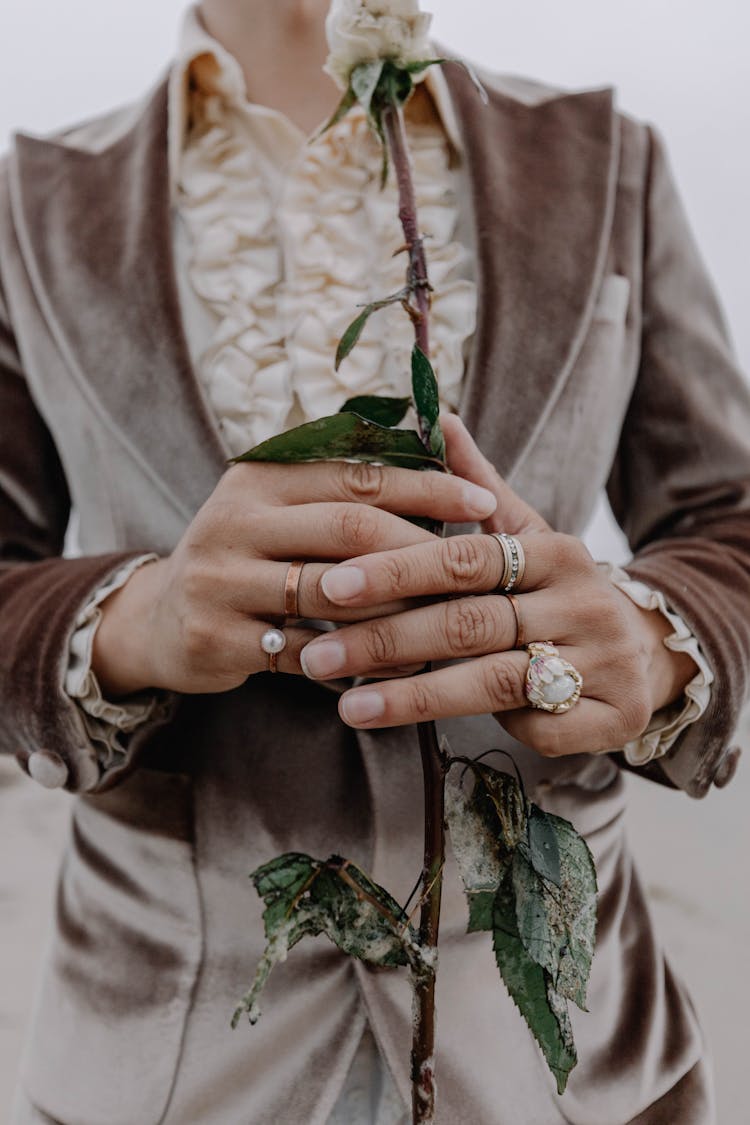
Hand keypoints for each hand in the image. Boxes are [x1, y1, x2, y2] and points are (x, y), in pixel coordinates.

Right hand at [91, 457, 497, 696]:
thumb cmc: (247, 557)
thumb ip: (341, 487)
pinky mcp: (216, 637)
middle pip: (349, 528)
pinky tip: (400, 666)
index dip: (426, 487)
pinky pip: (307, 652)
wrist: (160, 619)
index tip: (483, 502)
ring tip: (448, 615)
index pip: (357, 474)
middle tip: (477, 567)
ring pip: (333, 593)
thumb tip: (444, 450)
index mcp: (257, 477)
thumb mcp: (278, 508)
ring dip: (399, 608)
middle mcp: (233, 520)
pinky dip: (360, 660)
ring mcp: (220, 580)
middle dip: (422, 548)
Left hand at [299, 415, 697, 756]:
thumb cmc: (557, 590)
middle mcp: (582, 602)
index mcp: (555, 552)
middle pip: (470, 623)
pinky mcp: (616, 715)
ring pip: (497, 681)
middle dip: (386, 640)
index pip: (464, 561)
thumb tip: (436, 415)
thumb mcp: (527, 535)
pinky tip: (437, 737)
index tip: (332, 584)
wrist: (648, 646)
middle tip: (317, 657)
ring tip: (349, 706)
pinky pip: (541, 728)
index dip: (395, 570)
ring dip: (415, 697)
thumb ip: (477, 486)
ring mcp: (604, 661)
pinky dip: (492, 730)